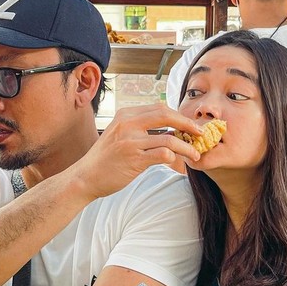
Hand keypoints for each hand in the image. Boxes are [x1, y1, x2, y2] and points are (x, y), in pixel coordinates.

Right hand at [69, 105, 201, 198]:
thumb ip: (139, 127)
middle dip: (188, 124)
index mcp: (126, 115)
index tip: (191, 125)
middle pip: (166, 115)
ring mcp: (130, 141)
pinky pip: (162, 154)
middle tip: (201, 134)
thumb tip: (167, 125)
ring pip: (169, 138)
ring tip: (195, 154)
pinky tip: (178, 162)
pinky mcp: (133, 159)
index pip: (160, 108)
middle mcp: (128, 124)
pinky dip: (174, 157)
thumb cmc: (105, 158)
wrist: (85, 177)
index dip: (179, 115)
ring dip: (187, 147)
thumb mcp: (119, 134)